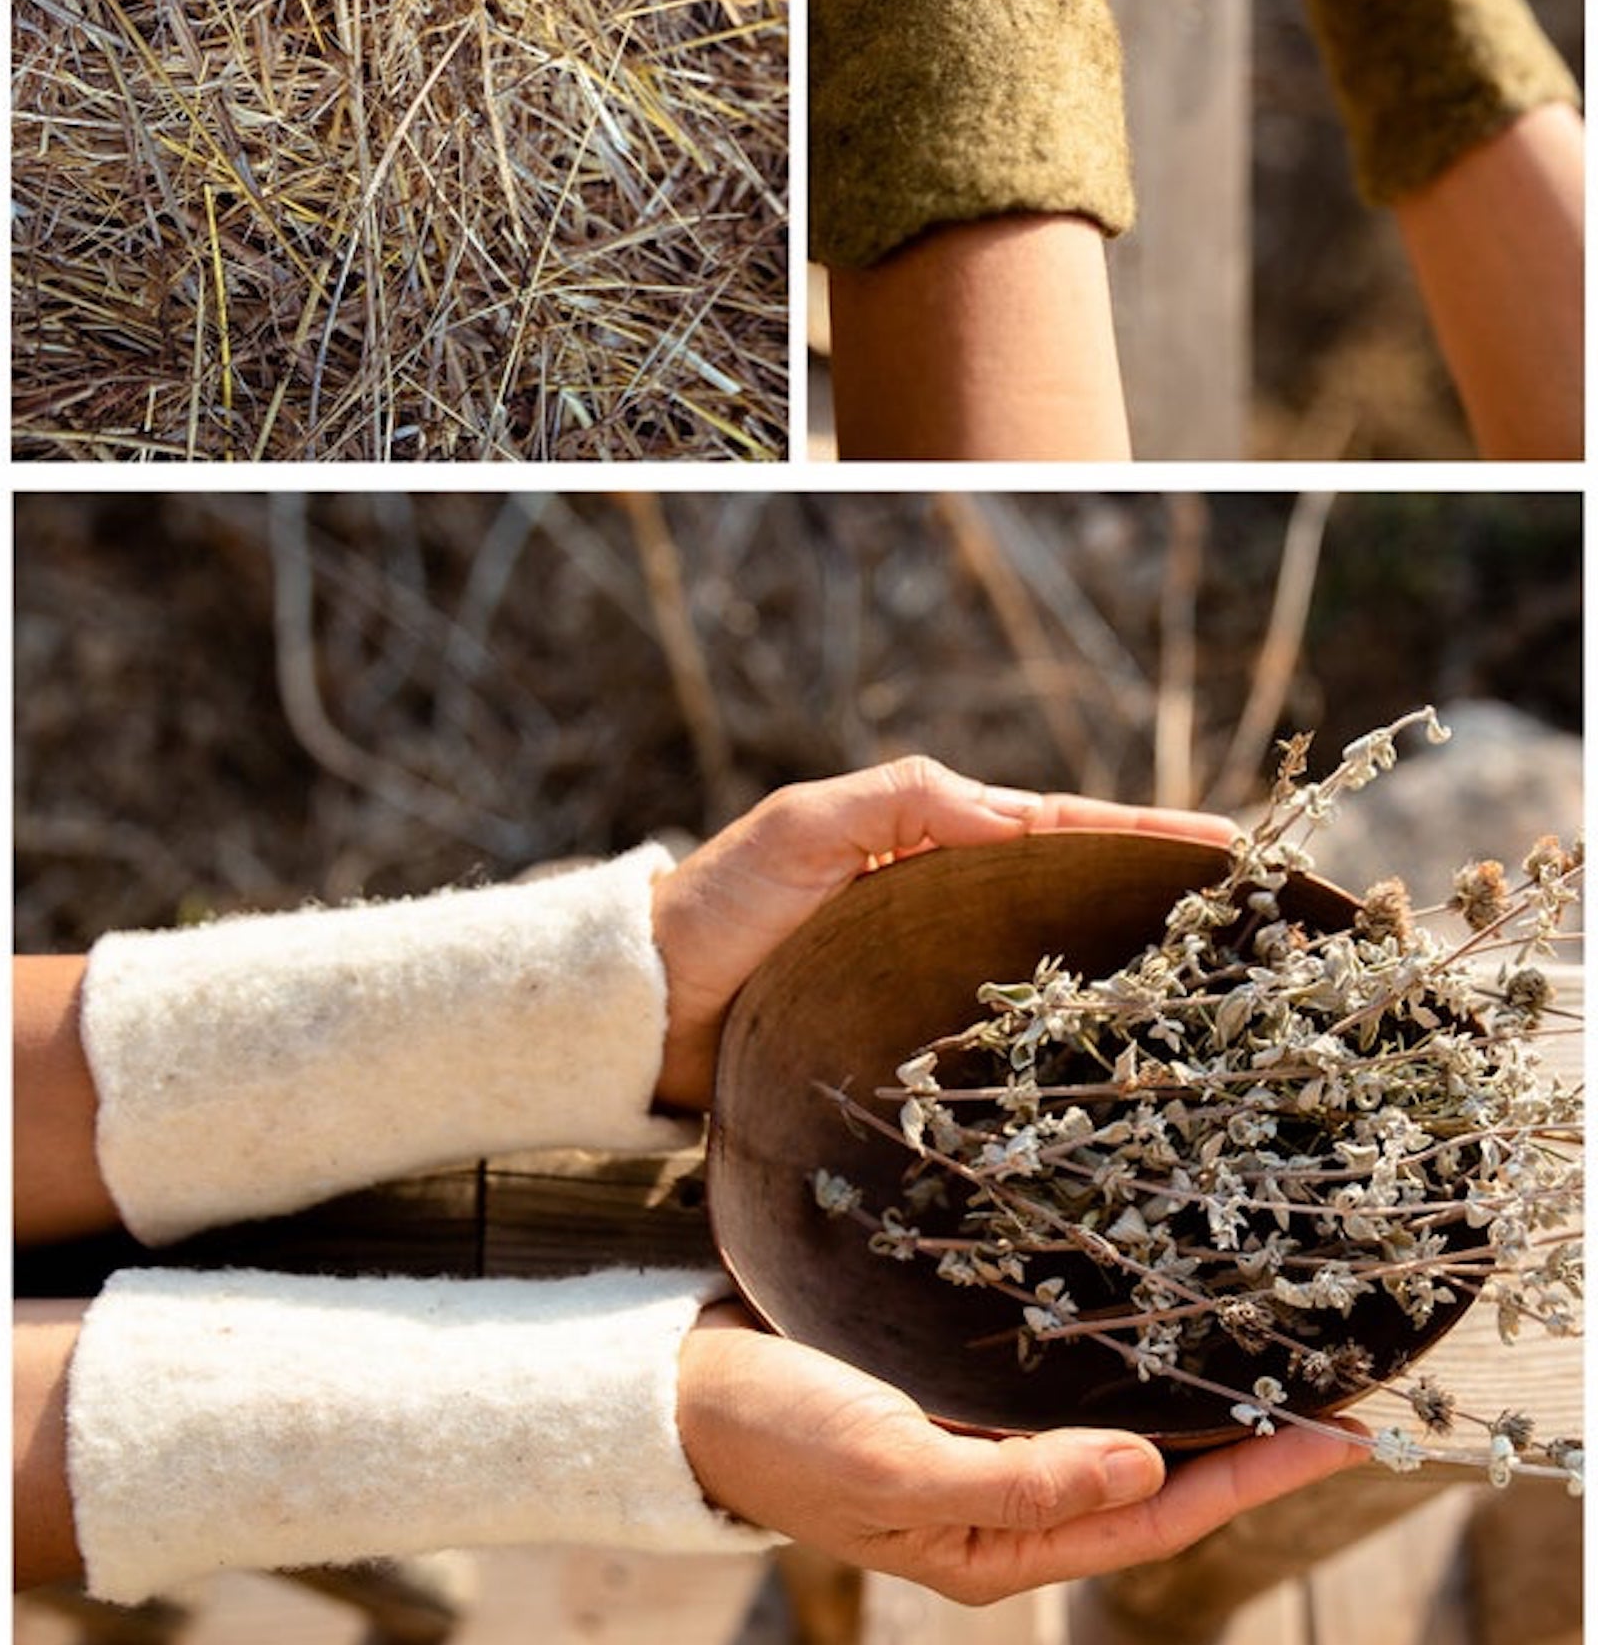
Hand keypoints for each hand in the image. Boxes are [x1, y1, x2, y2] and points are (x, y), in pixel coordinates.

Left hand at [650, 755, 1234, 1108]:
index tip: (1229, 847)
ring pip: (1050, 984)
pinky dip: (1062, 1061)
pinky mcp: (911, 1059)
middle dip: (1157, 911)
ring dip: (1126, 992)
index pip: (1057, 832)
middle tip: (1250, 936)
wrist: (638, 1014)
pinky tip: (1116, 1086)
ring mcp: (932, 989)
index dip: (1143, 838)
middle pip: (1071, 906)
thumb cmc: (717, 907)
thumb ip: (900, 803)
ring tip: (1215, 1011)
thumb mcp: (804, 828)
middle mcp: (944, 914)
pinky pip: (1003, 1056)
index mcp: (931, 846)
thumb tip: (1010, 815)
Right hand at [679, 1304, 1364, 1603]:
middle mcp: (1010, 1502)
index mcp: (1001, 1544)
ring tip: (1272, 1354)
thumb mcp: (895, 1471)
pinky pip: (1067, 1380)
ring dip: (1193, 1395)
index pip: (1159, 1518)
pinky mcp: (960, 1390)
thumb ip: (1020, 1482)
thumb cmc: (784, 1436)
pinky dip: (1124, 1354)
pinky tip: (1157, 1320)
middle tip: (1338, 1390)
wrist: (690, 1390)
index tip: (1340, 1434)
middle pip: (1158, 1477)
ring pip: (1118, 1424)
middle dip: (1248, 1441)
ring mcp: (987, 1445)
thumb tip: (1148, 1474)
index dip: (1254, 1478)